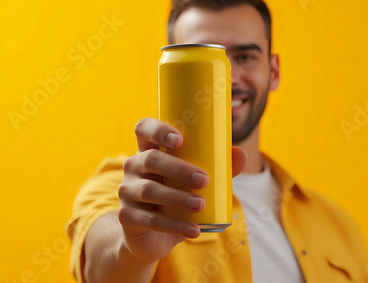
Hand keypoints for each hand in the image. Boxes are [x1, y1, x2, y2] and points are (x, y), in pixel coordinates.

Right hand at [117, 117, 246, 263]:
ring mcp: (126, 191)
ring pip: (150, 190)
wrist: (151, 237)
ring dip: (178, 197)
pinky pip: (150, 220)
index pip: (144, 129)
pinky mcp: (126, 216)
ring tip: (200, 205)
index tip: (180, 140)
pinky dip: (175, 226)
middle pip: (151, 159)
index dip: (158, 130)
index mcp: (149, 150)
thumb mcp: (193, 184)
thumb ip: (217, 168)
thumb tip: (241, 154)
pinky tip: (194, 230)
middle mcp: (133, 166)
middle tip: (204, 180)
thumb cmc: (175, 200)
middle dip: (179, 168)